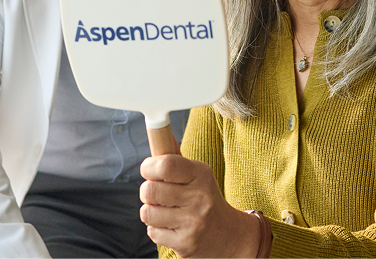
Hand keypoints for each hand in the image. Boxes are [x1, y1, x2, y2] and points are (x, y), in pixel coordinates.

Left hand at [140, 155, 260, 258]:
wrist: (228, 234)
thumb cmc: (204, 198)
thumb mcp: (197, 174)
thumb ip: (175, 157)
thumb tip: (159, 132)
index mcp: (200, 174)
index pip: (166, 165)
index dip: (148, 166)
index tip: (148, 169)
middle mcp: (199, 197)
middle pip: (150, 190)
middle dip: (147, 191)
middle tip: (157, 193)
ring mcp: (193, 222)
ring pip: (147, 212)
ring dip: (150, 211)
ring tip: (164, 210)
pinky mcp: (185, 243)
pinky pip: (152, 232)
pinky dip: (156, 228)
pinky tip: (170, 225)